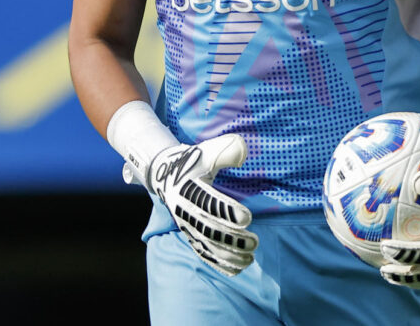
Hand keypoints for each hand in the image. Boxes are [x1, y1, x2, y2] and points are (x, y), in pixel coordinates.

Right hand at [144, 134, 258, 275]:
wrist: (165, 175)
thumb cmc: (192, 162)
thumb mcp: (205, 151)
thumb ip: (225, 150)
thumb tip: (244, 153)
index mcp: (187, 189)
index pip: (207, 203)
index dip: (226, 211)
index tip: (247, 217)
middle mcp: (184, 211)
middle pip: (208, 230)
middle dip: (232, 238)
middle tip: (254, 241)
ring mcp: (186, 226)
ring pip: (207, 246)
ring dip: (229, 254)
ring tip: (250, 256)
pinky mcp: (190, 236)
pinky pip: (204, 254)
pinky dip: (220, 263)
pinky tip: (239, 267)